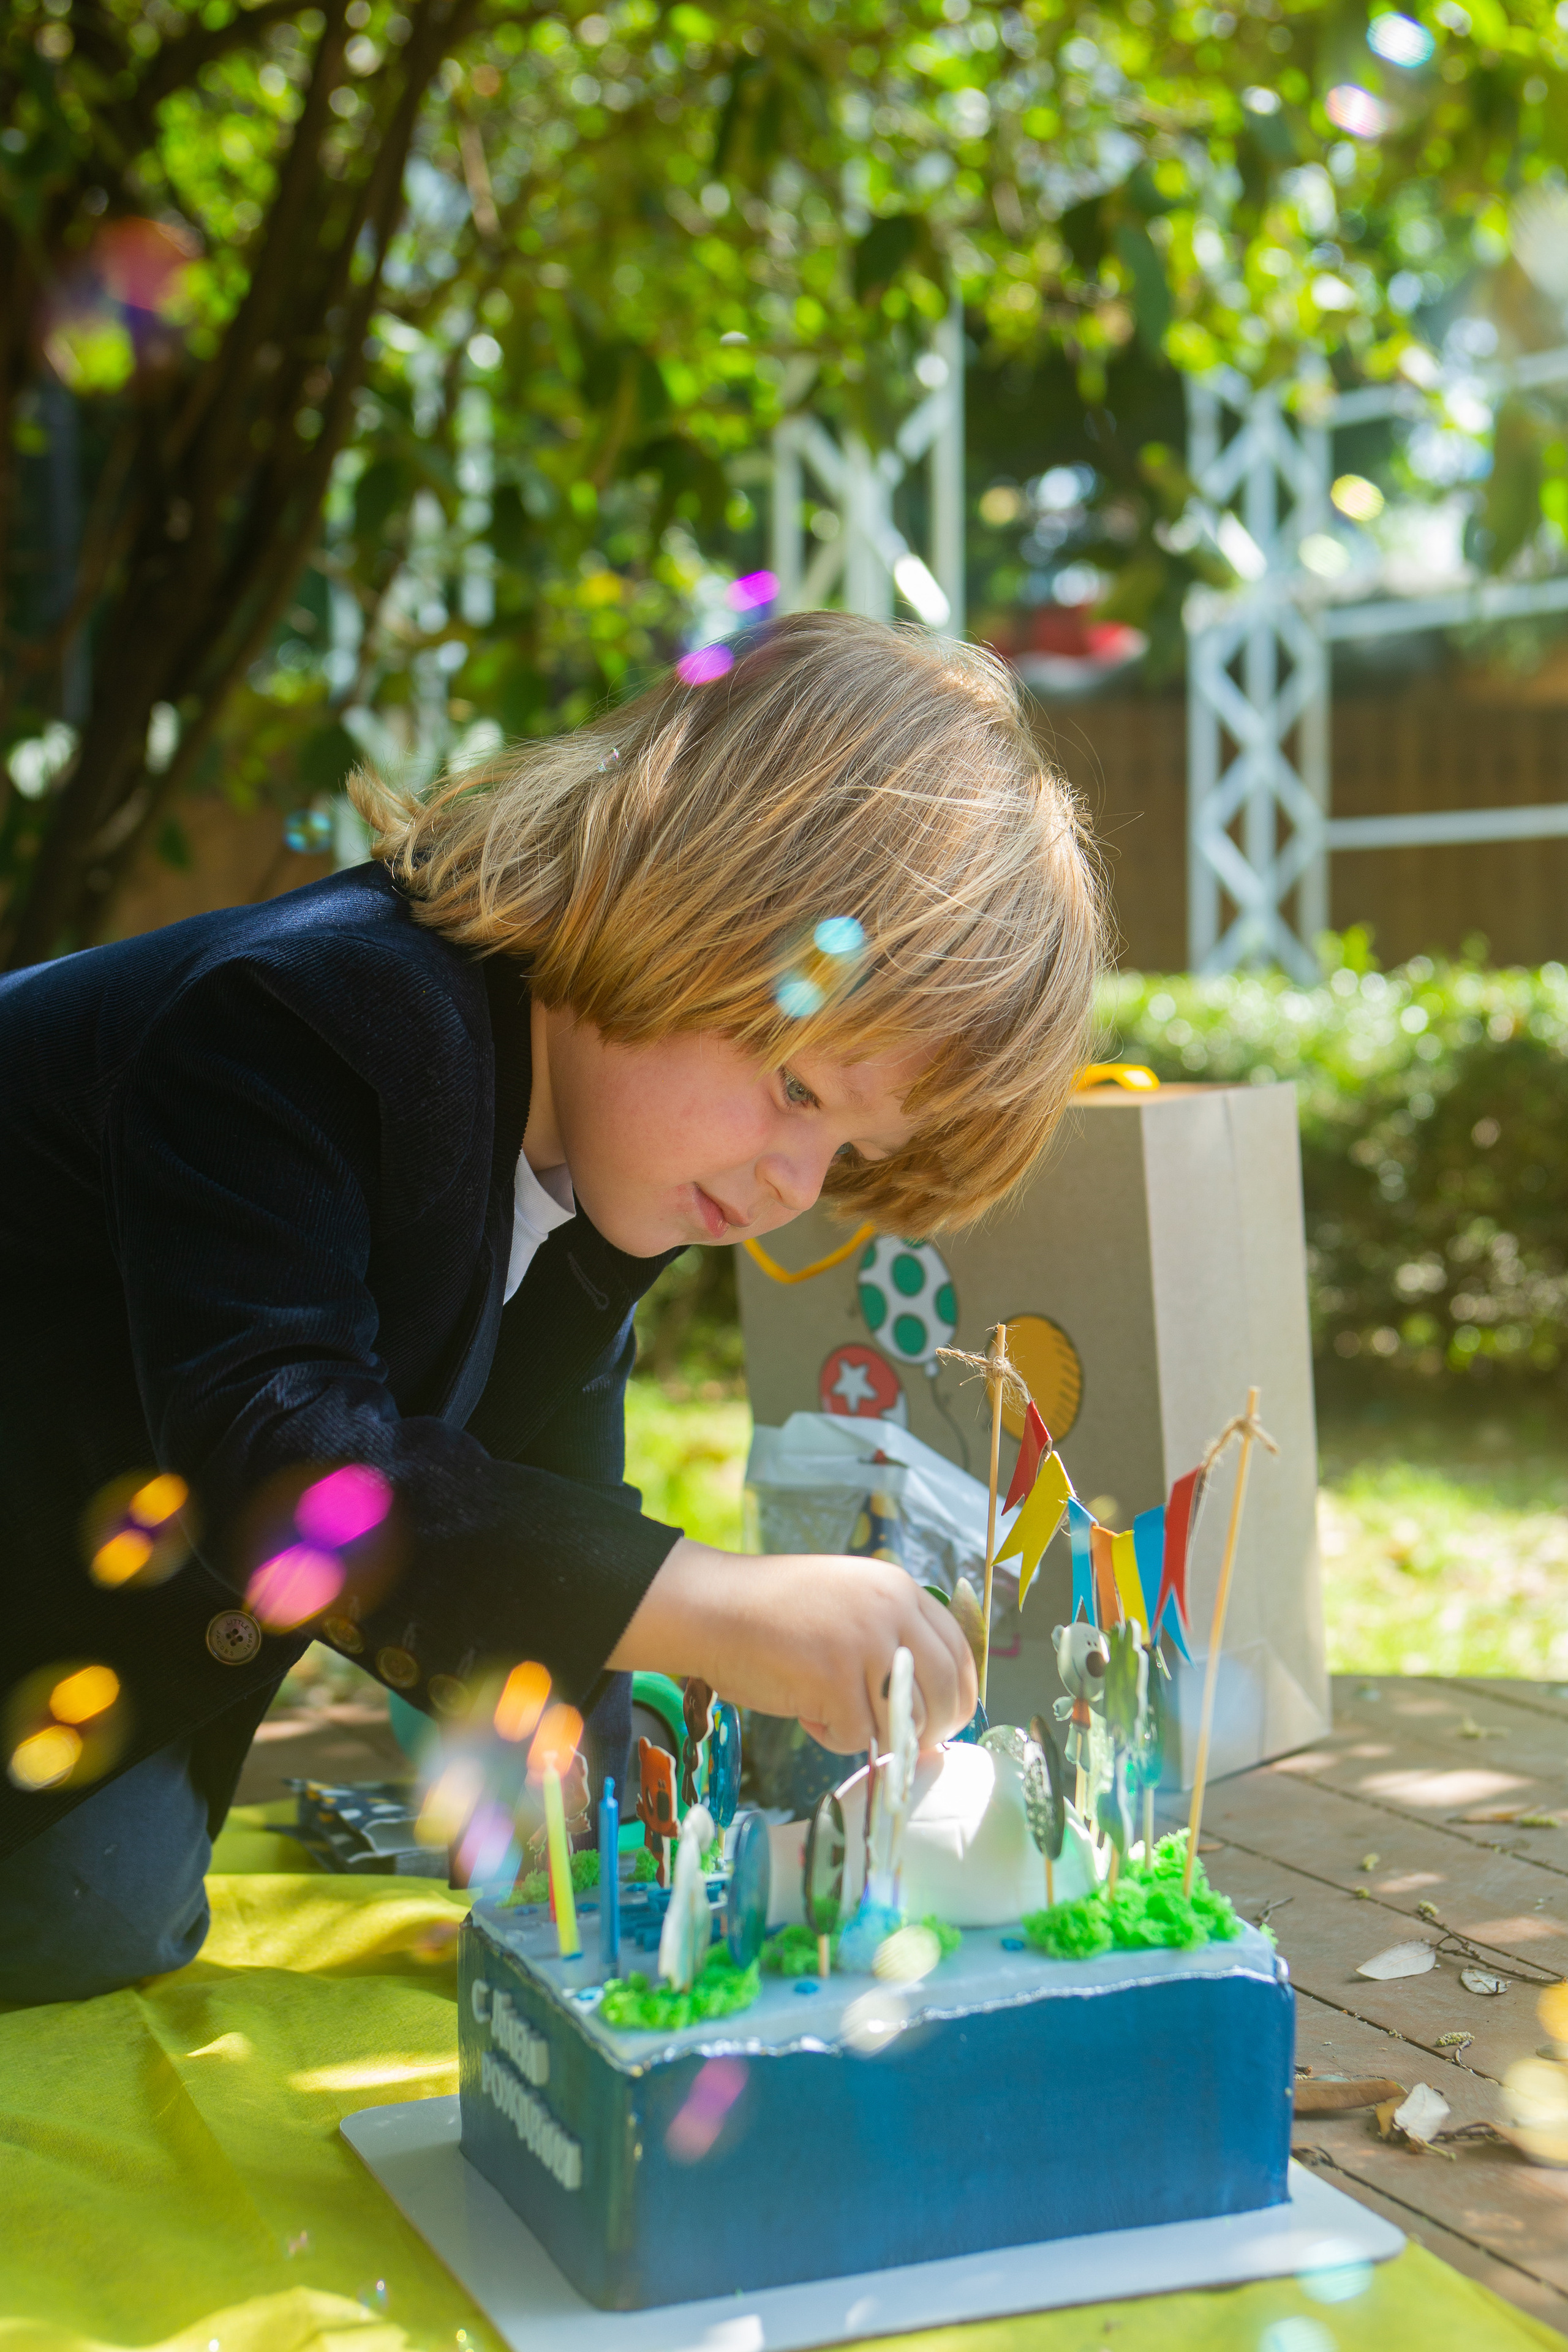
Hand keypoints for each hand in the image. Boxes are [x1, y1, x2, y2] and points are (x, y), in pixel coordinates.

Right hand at [607, 1539, 977, 1753]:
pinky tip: (805, 1713)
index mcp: (898, 1589)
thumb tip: (927, 1705)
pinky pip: (857, 1736)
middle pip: (945, 1692)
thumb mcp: (848, 1604)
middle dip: (930, 1730)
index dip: (957, 1696)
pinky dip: (832, 1737)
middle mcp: (890, 1610)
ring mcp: (864, 1643)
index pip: (958, 1652)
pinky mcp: (835, 1679)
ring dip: (872, 1732)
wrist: (709, 1606)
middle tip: (902, 1743)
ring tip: (831, 1712)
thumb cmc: (771, 1612)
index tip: (942, 1722)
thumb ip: (889, 1637)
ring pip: (904, 1720)